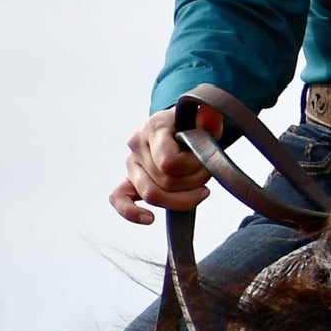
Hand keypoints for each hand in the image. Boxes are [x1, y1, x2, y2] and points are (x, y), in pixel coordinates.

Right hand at [109, 105, 221, 223]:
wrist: (180, 127)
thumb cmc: (194, 125)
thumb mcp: (206, 119)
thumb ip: (209, 117)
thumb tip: (211, 112)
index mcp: (154, 127)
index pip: (170, 162)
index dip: (193, 168)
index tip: (208, 161)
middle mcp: (137, 145)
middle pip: (165, 181)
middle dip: (194, 183)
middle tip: (207, 174)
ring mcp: (131, 164)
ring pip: (151, 194)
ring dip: (181, 198)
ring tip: (198, 191)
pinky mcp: (128, 180)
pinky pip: (119, 199)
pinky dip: (131, 212)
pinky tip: (149, 218)